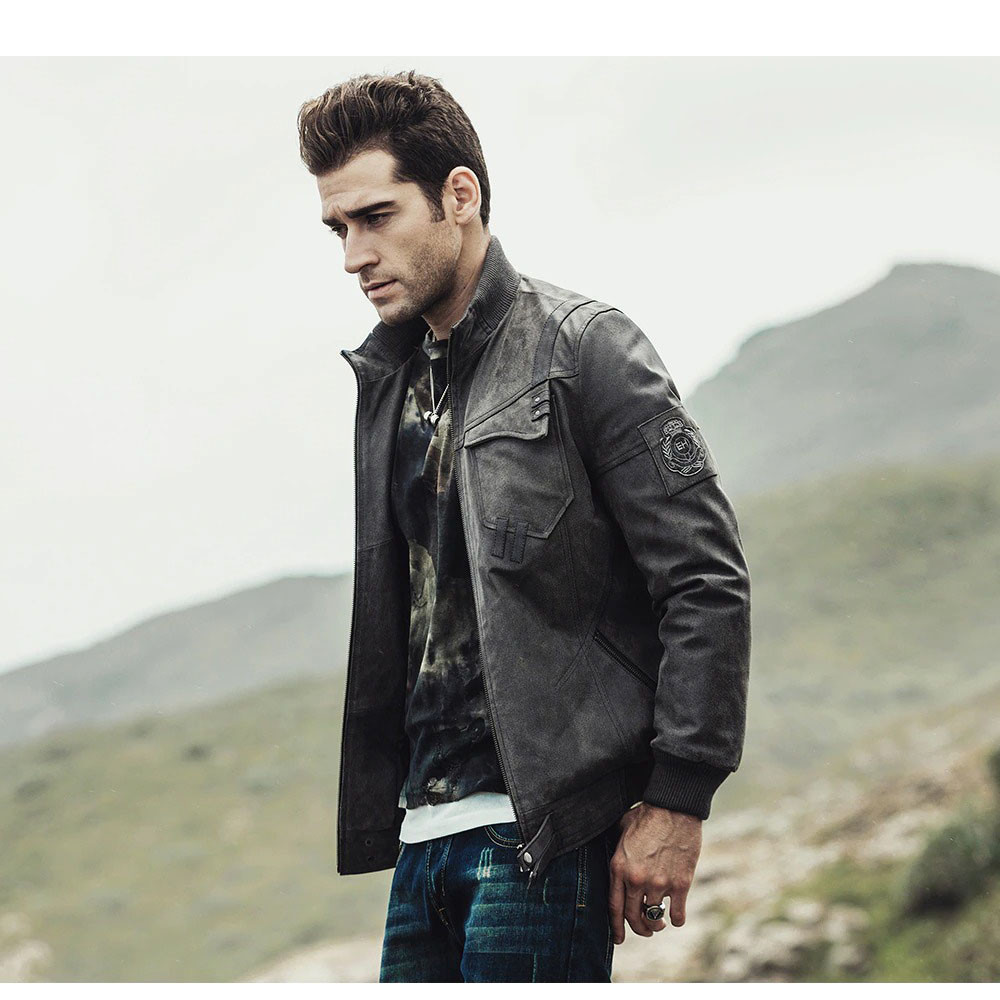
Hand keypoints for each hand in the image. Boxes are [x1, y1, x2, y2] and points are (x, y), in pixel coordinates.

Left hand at [607, 803, 701, 944]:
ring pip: (655, 918)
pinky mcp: (680, 884)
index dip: (616, 927)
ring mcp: (659, 884)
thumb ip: (617, 850)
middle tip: (645, 930)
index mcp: (619, 868)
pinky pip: (678, 914)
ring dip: (657, 925)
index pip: (614, 908)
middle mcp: (636, 880)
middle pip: (634, 918)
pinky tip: (676, 916)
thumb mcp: (621, 830)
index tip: (619, 938)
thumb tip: (614, 857)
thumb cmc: (647, 815)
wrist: (673, 807)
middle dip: (639, 928)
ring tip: (660, 923)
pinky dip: (677, 919)